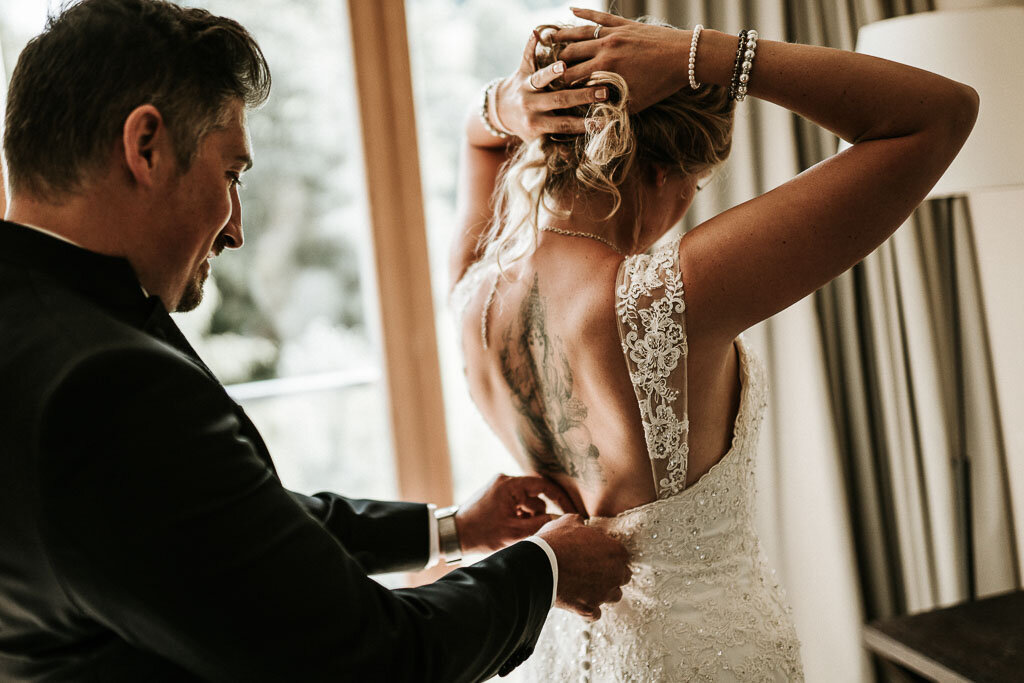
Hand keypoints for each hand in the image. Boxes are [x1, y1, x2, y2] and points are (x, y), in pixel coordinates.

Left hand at [455, 473, 577, 553]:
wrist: (451, 535)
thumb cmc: (480, 534)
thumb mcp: (513, 533)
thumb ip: (540, 525)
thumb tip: (560, 520)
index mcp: (510, 485)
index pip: (544, 486)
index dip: (560, 499)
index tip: (571, 511)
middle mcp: (505, 482)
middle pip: (535, 496)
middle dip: (540, 515)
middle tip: (543, 532)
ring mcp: (499, 489)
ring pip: (526, 503)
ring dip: (529, 518)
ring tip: (522, 535)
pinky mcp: (495, 497)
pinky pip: (516, 505)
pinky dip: (520, 517)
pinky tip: (515, 532)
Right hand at [491, 29, 608, 141]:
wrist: (500, 112)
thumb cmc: (520, 85)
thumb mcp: (523, 69)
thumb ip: (531, 52)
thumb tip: (538, 31)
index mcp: (527, 85)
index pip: (540, 77)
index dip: (551, 72)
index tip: (565, 66)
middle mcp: (530, 105)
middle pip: (558, 100)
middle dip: (582, 96)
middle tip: (605, 92)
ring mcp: (534, 125)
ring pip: (561, 125)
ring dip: (584, 124)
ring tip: (604, 122)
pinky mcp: (537, 140)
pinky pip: (554, 146)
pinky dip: (567, 150)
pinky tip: (584, 149)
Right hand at [536, 514, 630, 620]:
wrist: (538, 566)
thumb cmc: (555, 541)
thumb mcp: (568, 521)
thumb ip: (581, 523)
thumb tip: (581, 524)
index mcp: (616, 551)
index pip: (622, 556)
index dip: (610, 555)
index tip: (598, 555)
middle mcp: (615, 574)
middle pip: (622, 577)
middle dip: (612, 574)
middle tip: (593, 569)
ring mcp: (603, 593)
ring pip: (613, 596)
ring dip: (604, 591)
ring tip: (587, 585)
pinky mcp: (588, 609)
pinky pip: (595, 613)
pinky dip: (589, 609)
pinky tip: (579, 601)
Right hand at [555, 8, 690, 111]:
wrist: (686, 57)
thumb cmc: (662, 84)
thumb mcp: (636, 103)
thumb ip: (613, 108)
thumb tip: (595, 116)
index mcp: (606, 69)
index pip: (572, 76)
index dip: (560, 84)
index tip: (551, 89)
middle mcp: (606, 47)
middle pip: (571, 53)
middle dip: (557, 61)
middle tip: (548, 67)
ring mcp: (615, 33)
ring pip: (581, 32)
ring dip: (563, 35)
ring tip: (549, 38)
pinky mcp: (624, 23)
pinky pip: (599, 16)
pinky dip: (584, 13)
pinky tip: (571, 10)